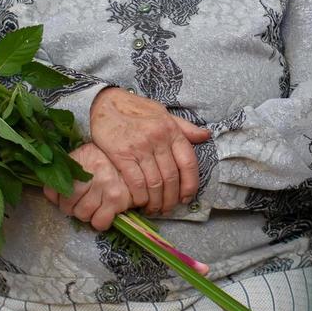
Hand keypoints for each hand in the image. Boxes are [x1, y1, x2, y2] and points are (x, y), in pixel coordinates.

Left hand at [42, 143, 132, 230]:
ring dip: (85, 214)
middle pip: (66, 204)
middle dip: (70, 207)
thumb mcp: (85, 156)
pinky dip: (99, 222)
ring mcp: (105, 187)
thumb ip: (69, 172)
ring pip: (82, 214)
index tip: (62, 198)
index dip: (55, 198)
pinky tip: (103, 213)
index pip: (52, 189)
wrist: (136, 158)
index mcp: (79, 161)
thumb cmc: (108, 159)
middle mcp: (90, 174)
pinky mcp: (118, 199)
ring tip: (93, 206)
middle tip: (80, 203)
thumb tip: (53, 194)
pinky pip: (100, 222)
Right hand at [87, 87, 209, 213]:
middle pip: (171, 178)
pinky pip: (136, 182)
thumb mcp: (164, 113)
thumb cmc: (137, 109)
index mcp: (172, 131)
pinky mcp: (121, 155)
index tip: (186, 197)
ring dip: (156, 201)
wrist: (106, 102)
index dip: (190, 184)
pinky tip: (140, 201)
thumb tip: (205, 136)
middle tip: (167, 208)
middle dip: (171, 198)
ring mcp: (140, 148)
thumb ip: (185, 127)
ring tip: (154, 208)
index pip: (188, 163)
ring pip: (154, 183)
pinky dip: (140, 196)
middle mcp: (158, 139)